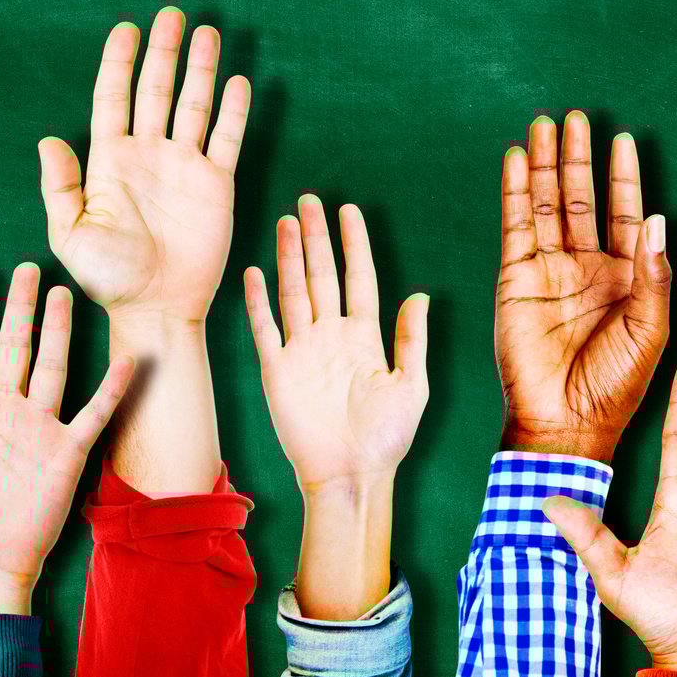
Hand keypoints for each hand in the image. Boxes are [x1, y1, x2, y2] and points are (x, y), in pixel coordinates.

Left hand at [40, 7, 251, 325]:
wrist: (153, 309)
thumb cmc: (107, 279)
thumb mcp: (70, 234)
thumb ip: (61, 187)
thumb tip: (49, 140)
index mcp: (109, 161)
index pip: (113, 98)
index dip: (119, 63)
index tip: (127, 28)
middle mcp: (147, 155)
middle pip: (156, 90)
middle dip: (164, 52)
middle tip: (172, 14)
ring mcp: (184, 167)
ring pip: (193, 105)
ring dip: (200, 70)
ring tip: (207, 32)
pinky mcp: (216, 185)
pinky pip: (227, 139)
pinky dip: (233, 111)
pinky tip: (237, 82)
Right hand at [244, 196, 428, 491]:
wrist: (352, 476)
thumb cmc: (387, 440)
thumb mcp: (413, 386)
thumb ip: (413, 339)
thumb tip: (421, 294)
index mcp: (365, 339)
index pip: (359, 279)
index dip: (354, 244)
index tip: (349, 210)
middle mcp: (332, 338)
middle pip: (322, 276)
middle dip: (317, 238)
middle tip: (310, 200)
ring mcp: (303, 352)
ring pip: (294, 292)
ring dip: (290, 257)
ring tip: (286, 222)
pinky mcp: (278, 371)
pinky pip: (266, 328)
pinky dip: (259, 300)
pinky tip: (255, 272)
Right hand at [496, 113, 671, 461]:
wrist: (565, 422)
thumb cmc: (616, 387)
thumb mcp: (652, 329)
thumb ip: (653, 273)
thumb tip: (658, 217)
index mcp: (626, 279)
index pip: (626, 214)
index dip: (624, 177)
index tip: (623, 140)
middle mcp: (586, 268)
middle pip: (581, 199)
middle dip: (578, 158)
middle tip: (576, 118)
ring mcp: (549, 272)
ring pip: (546, 204)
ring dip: (545, 165)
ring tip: (545, 126)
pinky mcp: (515, 279)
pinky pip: (515, 226)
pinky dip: (514, 192)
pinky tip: (516, 160)